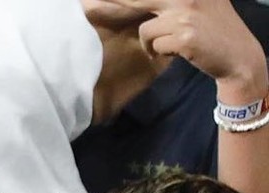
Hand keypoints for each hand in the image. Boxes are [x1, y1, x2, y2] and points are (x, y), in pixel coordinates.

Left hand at [110, 0, 267, 97]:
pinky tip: (174, 54)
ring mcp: (185, 13)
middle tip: (88, 6)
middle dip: (111, 4)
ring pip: (145, 30)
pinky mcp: (183, 36)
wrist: (237, 55)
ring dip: (150, 44)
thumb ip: (169, 2)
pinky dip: (159, 53)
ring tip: (167, 47)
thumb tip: (133, 4)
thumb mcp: (195, 5)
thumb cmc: (212, 30)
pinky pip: (154, 46)